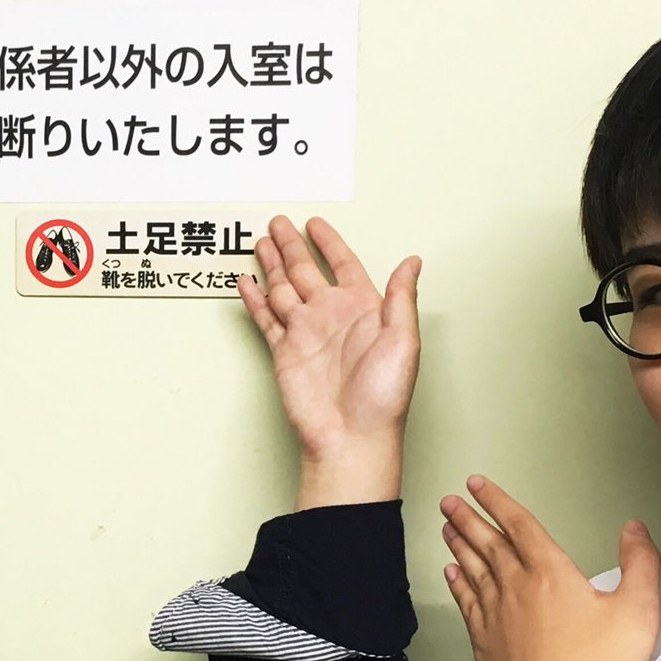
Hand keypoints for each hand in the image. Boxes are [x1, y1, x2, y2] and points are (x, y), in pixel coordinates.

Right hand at [236, 216, 421, 507]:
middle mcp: (332, 317)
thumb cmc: (383, 398)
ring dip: (271, 264)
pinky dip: (255, 299)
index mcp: (362, 309)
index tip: (316, 224)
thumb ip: (401, 298)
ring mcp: (306, 334)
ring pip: (283, 288)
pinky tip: (248, 282)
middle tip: (278, 223)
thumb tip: (412, 262)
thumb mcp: (404, 341)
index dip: (329, 242)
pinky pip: (266, 318)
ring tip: (261, 242)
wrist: (350, 437)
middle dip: (291, 245)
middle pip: (305, 270)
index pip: (342, 264)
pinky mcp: (284, 352)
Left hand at [439, 476, 660, 660]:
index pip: (519, 525)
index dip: (497, 501)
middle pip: (487, 543)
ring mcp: (496, 614)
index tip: (477, 484)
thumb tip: (634, 528)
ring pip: (472, 569)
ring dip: (459, 545)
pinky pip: (466, 602)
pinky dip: (457, 584)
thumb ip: (640, 563)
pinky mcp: (485, 641)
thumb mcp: (637, 608)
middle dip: (468, 518)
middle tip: (449, 501)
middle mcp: (516, 586)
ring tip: (447, 527)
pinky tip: (450, 574)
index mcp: (550, 572)